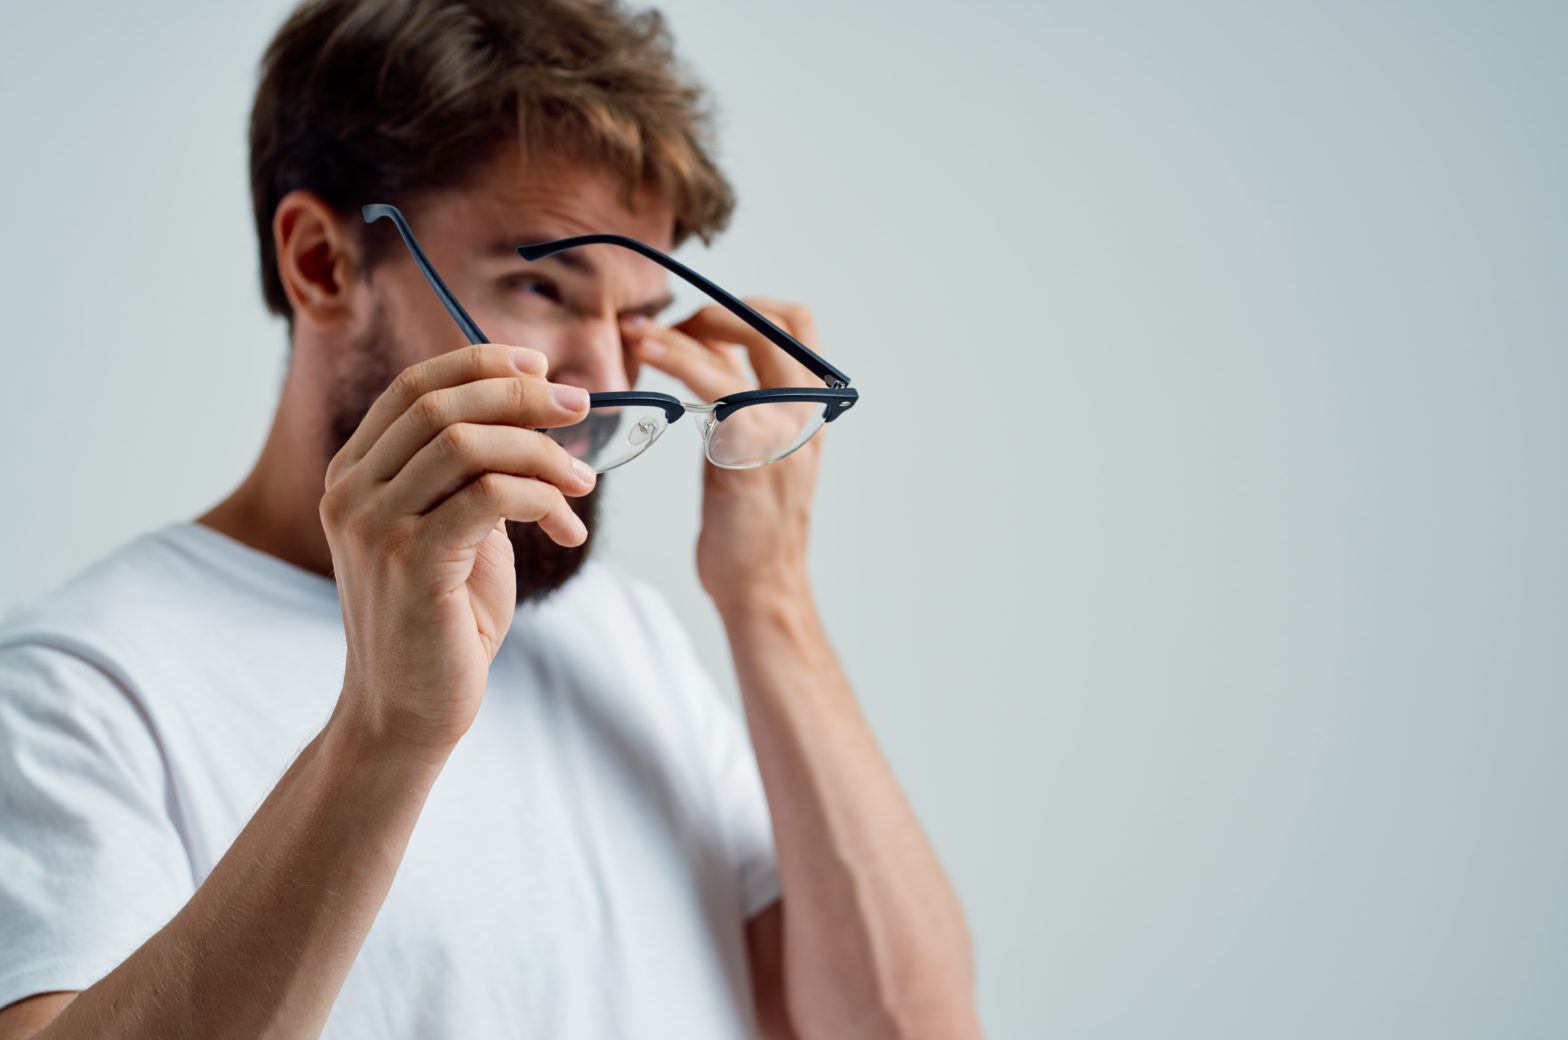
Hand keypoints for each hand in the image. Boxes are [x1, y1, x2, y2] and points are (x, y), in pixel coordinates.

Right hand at [318, 343, 596, 755]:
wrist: (408, 710)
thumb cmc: (444, 619)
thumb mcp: (454, 528)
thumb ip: (473, 473)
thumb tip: (536, 407)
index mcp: (353, 474)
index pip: (413, 387)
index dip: (479, 363)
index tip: (540, 365)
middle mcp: (351, 492)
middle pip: (441, 405)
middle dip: (521, 396)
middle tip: (580, 409)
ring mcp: (372, 527)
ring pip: (466, 445)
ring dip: (541, 453)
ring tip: (584, 482)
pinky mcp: (410, 564)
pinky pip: (488, 498)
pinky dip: (540, 498)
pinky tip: (566, 525)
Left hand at [626, 299, 824, 611]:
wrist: (762, 588)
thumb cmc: (749, 527)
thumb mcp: (751, 451)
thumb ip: (740, 401)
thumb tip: (708, 353)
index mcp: (810, 408)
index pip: (795, 325)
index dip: (745, 309)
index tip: (696, 323)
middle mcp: (806, 411)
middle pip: (775, 323)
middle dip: (713, 312)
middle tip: (661, 328)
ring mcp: (785, 429)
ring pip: (741, 349)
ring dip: (682, 330)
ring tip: (637, 332)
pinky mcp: (753, 451)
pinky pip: (717, 387)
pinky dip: (678, 360)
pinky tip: (646, 354)